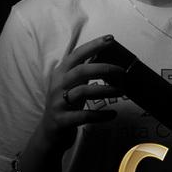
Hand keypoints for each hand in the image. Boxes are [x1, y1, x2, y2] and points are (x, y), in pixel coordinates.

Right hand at [39, 33, 125, 151]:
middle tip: (122, 72)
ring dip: (105, 90)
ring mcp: (58, 103)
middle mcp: (58, 85)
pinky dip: (100, 115)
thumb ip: (83, 70)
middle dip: (104, 69)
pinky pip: (84, 116)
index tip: (110, 38)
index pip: (77, 54)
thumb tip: (102, 54)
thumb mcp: (71, 84)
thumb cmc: (65, 103)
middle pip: (81, 71)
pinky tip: (113, 114)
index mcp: (61, 73)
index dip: (94, 45)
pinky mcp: (62, 120)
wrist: (49, 132)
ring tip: (121, 91)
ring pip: (83, 92)